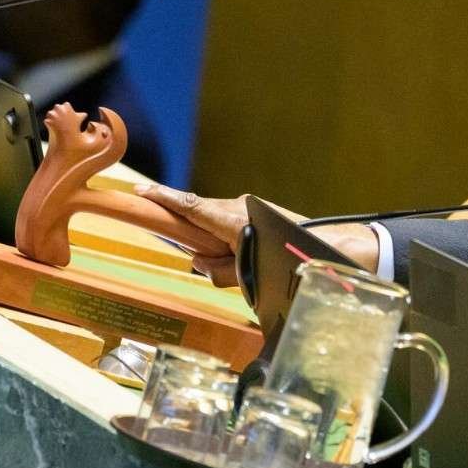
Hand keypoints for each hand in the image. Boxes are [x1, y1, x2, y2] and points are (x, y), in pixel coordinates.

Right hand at [134, 185, 379, 285]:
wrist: (327, 249)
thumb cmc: (287, 262)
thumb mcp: (246, 275)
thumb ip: (218, 270)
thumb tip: (200, 263)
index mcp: (232, 221)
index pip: (189, 207)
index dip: (163, 200)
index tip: (140, 192)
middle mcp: (237, 208)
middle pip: (199, 219)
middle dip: (198, 240)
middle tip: (215, 261)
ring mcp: (247, 207)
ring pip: (216, 226)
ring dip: (219, 246)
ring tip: (243, 265)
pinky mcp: (256, 211)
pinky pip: (231, 227)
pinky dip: (231, 242)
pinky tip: (248, 258)